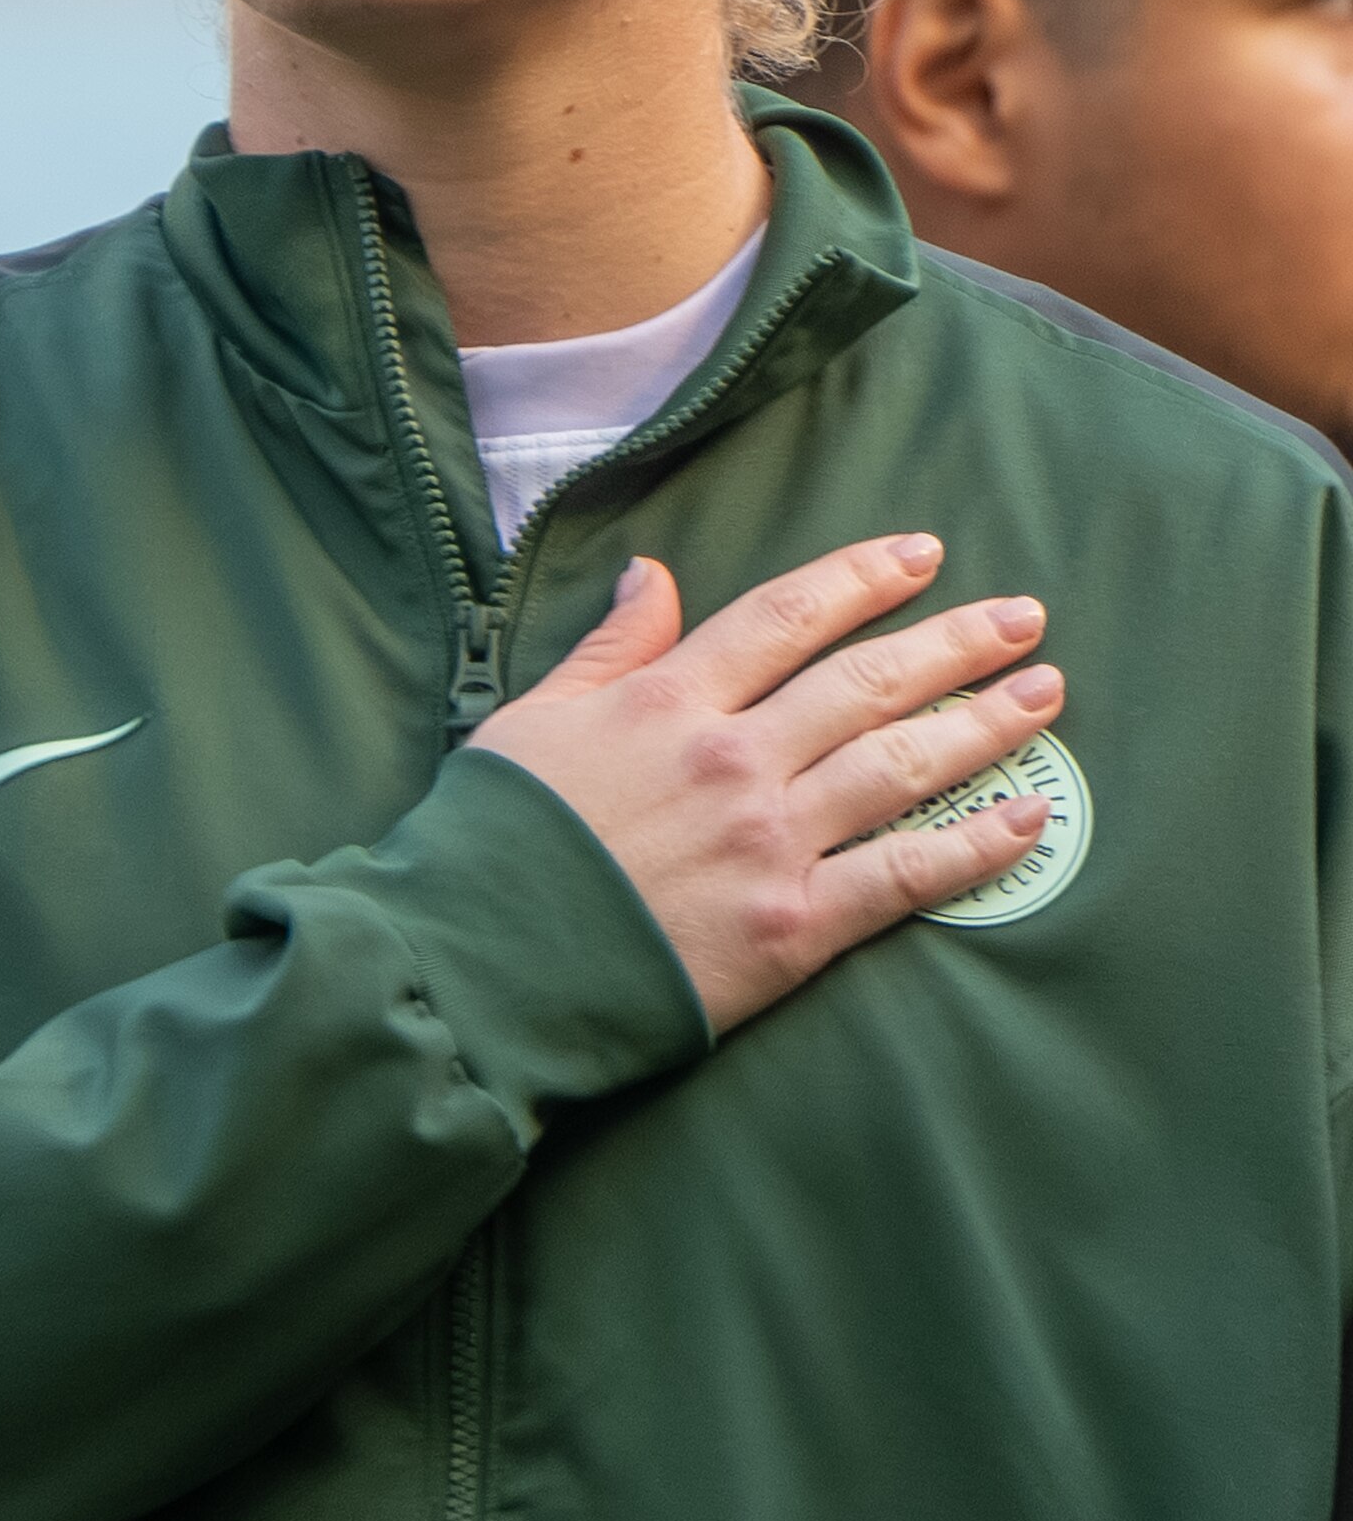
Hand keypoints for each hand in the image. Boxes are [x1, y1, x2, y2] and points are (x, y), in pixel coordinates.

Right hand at [469, 536, 1059, 1033]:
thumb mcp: (533, 718)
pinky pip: (904, 875)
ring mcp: (769, 840)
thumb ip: (610, 647)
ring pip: (900, 764)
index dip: (863, 578)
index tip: (924, 554)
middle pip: (867, 681)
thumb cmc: (496, 842)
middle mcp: (733, 756)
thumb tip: (654, 574)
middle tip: (1024, 618)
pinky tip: (1027, 817)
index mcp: (670, 699)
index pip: (788, 616)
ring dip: (983, 724)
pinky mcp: (792, 927)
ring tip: (1043, 695)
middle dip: (955, 642)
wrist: (478, 966)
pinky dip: (973, 845)